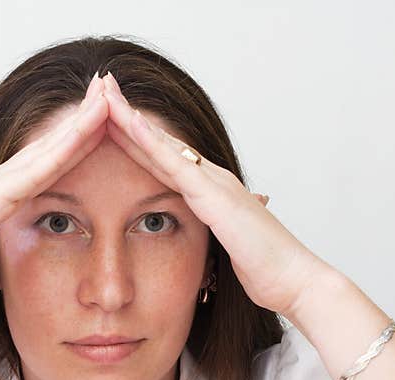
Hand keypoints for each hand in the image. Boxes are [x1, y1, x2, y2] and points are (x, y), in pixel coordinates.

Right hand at [0, 73, 112, 320]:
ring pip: (46, 148)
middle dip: (80, 113)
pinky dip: (62, 149)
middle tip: (109, 83)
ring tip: (107, 92)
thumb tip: (2, 267)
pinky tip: (86, 133)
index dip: (74, 137)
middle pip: (49, 143)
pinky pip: (34, 172)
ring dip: (78, 120)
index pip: (45, 160)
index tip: (102, 116)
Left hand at [99, 72, 330, 317]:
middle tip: (101, 85)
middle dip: (128, 115)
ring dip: (130, 116)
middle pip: (160, 142)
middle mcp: (213, 179)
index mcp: (212, 191)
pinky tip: (126, 123)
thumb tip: (210, 236)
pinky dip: (147, 140)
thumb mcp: (229, 249)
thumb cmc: (265, 269)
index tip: (111, 118)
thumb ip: (215, 236)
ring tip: (104, 90)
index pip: (166, 159)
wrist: (293, 279)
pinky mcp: (213, 196)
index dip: (138, 138)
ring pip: (162, 143)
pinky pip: (172, 163)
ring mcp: (214, 183)